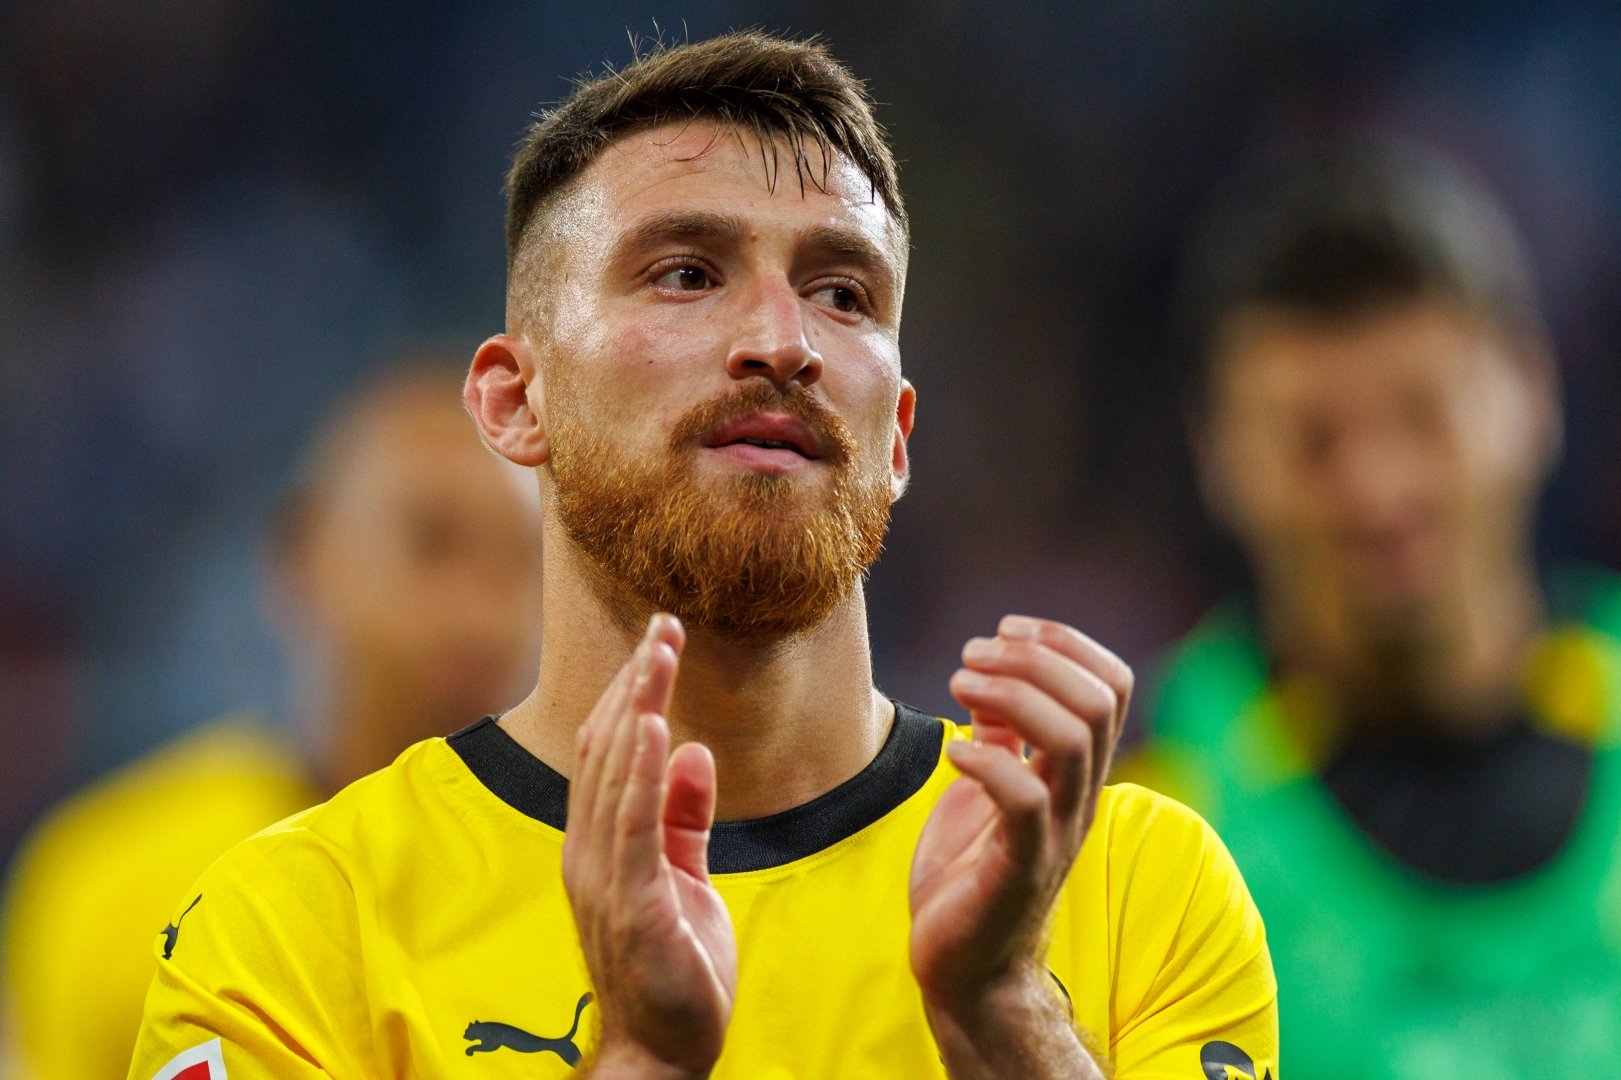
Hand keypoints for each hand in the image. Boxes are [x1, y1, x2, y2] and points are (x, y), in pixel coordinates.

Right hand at [562, 615, 736, 1078]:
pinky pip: (633, 826)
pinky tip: (657, 727)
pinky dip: (642, 774)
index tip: (659, 642)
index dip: (632, 693)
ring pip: (617, 774)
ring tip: (661, 654)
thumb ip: (685, 817)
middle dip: (638, 683)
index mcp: (600, 844)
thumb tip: (696, 751)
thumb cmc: (673, 970)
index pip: (609, 752)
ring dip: (640, 708)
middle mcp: (589, 851)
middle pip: (609, 749)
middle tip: (666, 624)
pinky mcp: (631, 904)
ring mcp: (604, 877)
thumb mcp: (687, 878)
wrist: (662, 1055)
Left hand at [909, 616, 1131, 1074]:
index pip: (1113, 686)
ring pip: (1072, 741)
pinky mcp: (1019, 869)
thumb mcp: (985, 788)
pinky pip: (1025, 800)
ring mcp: (1055, 834)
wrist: (963, 968)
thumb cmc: (971, 875)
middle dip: (1032, 660)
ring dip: (1010, 696)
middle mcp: (1078, 799)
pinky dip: (987, 761)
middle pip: (1097, 703)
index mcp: (1075, 774)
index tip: (1006, 631)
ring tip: (959, 688)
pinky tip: (953, 754)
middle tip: (971, 659)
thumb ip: (1000, 737)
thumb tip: (994, 680)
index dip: (1066, 643)